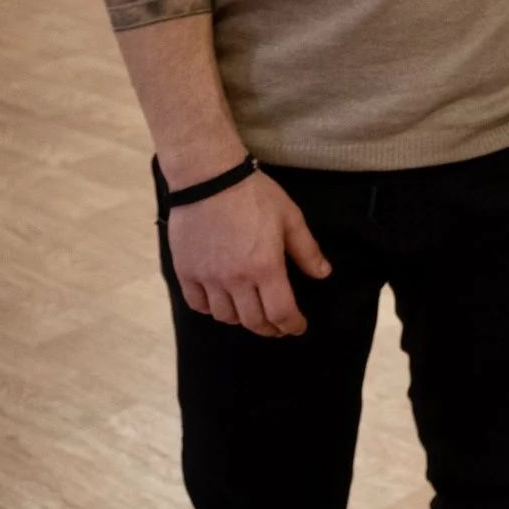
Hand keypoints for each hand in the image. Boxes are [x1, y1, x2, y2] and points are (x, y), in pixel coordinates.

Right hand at [166, 170, 330, 336]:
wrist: (209, 179)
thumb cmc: (255, 195)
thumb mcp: (290, 218)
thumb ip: (307, 251)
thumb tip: (323, 274)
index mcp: (265, 267)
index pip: (280, 312)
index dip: (291, 325)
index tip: (297, 327)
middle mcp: (234, 279)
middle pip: (253, 320)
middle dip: (270, 328)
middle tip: (278, 327)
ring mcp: (207, 277)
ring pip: (225, 316)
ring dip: (242, 320)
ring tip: (252, 313)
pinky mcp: (185, 272)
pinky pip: (198, 304)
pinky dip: (212, 309)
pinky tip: (222, 303)